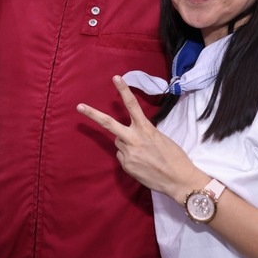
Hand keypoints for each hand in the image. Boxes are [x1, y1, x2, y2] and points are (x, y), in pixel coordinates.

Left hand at [77, 76, 205, 202]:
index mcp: (145, 129)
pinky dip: (129, 157)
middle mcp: (133, 139)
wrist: (178, 180)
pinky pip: (122, 156)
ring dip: (126, 144)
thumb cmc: (173, 157)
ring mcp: (128, 153)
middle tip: (79, 106)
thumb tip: (127, 137)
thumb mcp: (159, 138)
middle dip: (92, 114)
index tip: (116, 78)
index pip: (132, 105)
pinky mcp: (126, 165)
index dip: (124, 90)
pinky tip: (142, 163)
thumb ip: (142, 133)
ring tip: (144, 154)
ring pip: (118, 142)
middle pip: (109, 123)